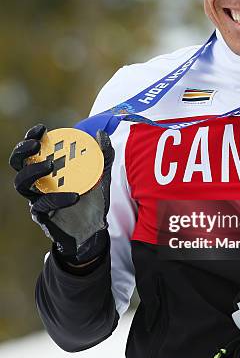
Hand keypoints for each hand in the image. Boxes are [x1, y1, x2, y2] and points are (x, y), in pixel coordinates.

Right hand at [9, 124, 114, 264]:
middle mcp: (38, 183)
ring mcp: (37, 199)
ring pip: (22, 184)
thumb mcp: (101, 175)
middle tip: (37, 145)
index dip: (31, 138)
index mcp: (47, 170)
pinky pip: (44, 205)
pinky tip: (75, 195)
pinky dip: (59, 198)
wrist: (94, 229)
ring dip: (33, 171)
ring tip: (50, 165)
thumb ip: (103, 156)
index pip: (31, 151)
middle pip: (18, 165)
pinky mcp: (42, 216)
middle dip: (23, 151)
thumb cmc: (93, 199)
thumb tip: (101, 133)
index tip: (42, 129)